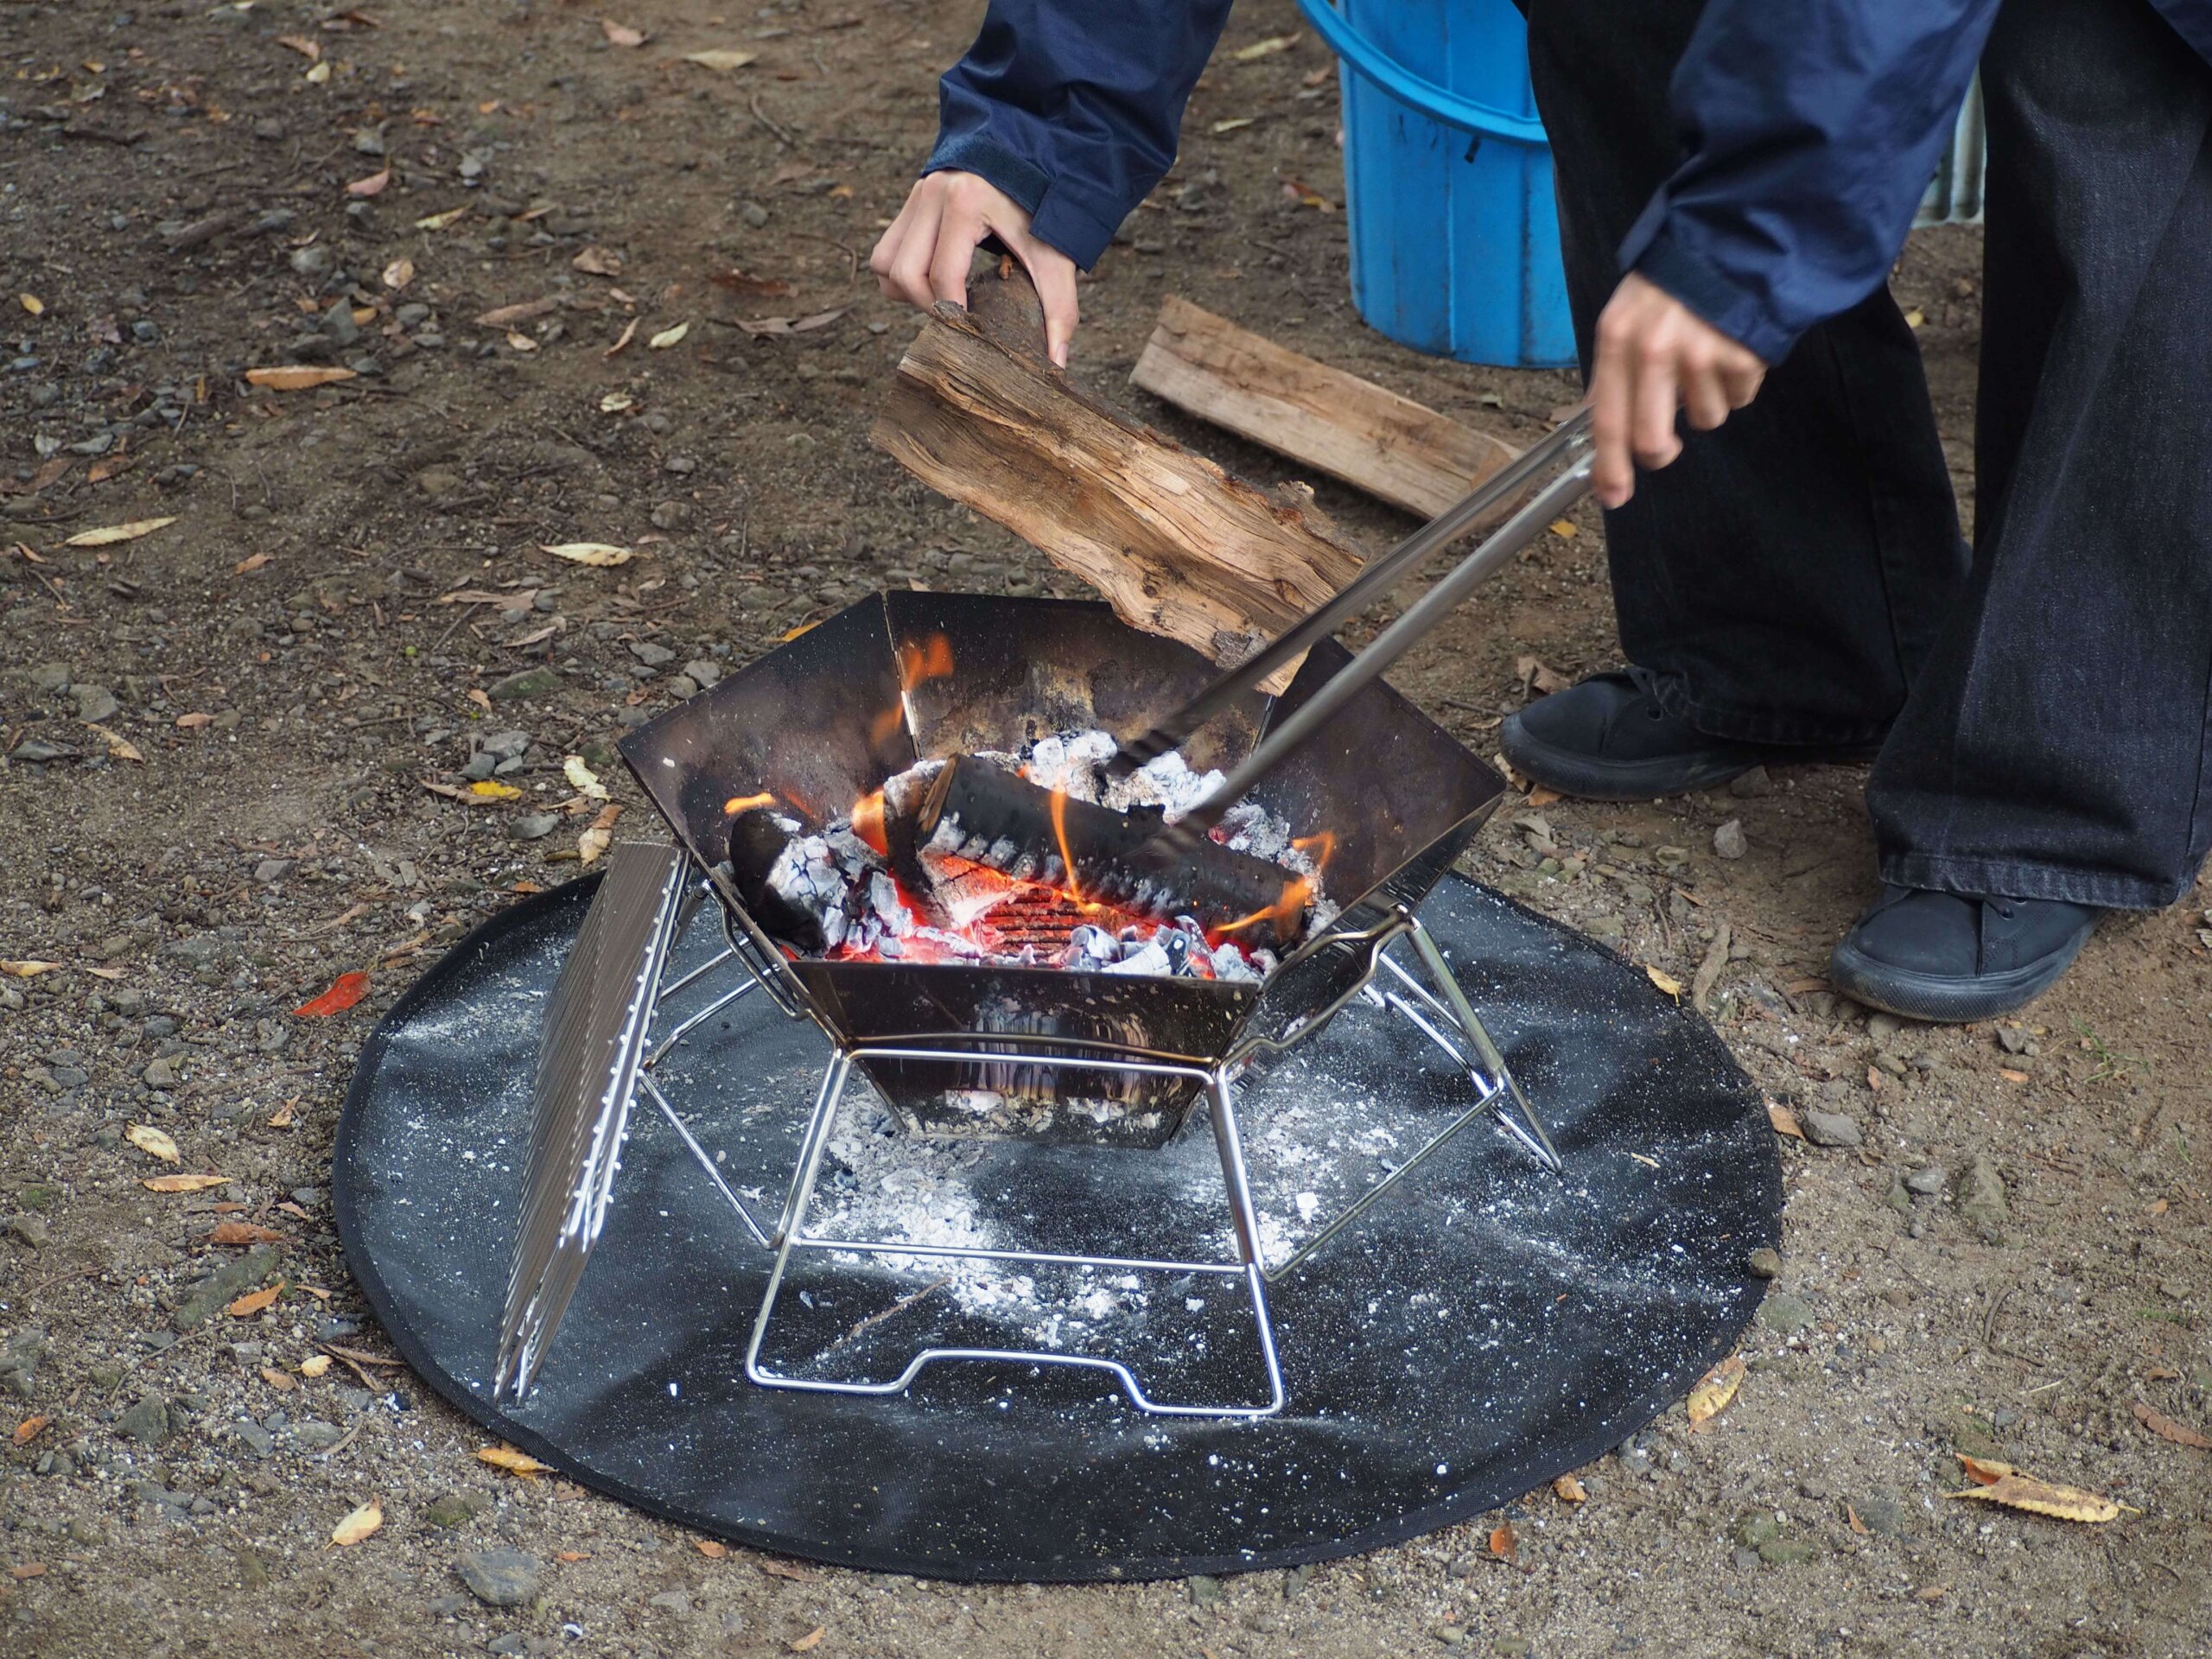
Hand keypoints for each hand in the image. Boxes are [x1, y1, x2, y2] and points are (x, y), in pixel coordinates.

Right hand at [869, 171, 1079, 365]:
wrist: (1031, 158)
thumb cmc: (1043, 209)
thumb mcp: (1056, 256)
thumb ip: (1059, 308)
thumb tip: (1056, 364)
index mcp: (966, 202)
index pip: (943, 275)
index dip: (953, 313)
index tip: (970, 333)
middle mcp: (933, 194)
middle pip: (905, 273)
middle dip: (927, 305)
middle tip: (957, 315)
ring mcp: (917, 194)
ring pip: (884, 263)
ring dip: (907, 292)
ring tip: (943, 298)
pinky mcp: (910, 200)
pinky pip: (884, 251)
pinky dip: (899, 273)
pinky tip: (932, 280)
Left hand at [1588, 272, 1765, 507]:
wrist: (1732, 241)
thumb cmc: (1673, 284)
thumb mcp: (1627, 315)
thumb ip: (1614, 369)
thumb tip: (1602, 424)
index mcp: (1618, 340)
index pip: (1607, 419)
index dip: (1610, 465)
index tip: (1611, 496)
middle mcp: (1655, 351)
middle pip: (1653, 440)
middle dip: (1659, 453)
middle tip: (1666, 447)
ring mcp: (1701, 355)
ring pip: (1705, 420)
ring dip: (1706, 402)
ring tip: (1706, 360)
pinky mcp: (1742, 356)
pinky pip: (1740, 398)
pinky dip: (1737, 383)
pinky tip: (1731, 350)